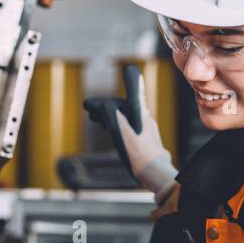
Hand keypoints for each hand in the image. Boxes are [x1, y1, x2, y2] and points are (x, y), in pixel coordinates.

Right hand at [83, 64, 176, 194]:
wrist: (154, 173)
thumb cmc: (138, 153)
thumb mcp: (120, 130)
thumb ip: (111, 113)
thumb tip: (104, 104)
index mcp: (140, 112)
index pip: (135, 90)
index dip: (131, 79)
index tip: (129, 69)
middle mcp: (145, 119)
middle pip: (124, 107)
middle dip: (106, 106)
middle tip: (89, 109)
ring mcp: (147, 130)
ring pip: (126, 118)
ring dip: (110, 117)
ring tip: (96, 120)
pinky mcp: (146, 142)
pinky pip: (129, 128)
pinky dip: (117, 126)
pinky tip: (112, 134)